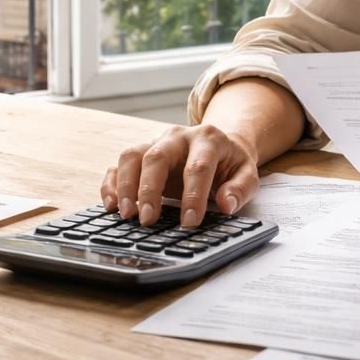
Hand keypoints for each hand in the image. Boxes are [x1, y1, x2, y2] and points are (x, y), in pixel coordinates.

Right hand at [100, 124, 260, 229]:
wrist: (220, 143)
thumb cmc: (230, 163)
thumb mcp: (247, 174)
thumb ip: (240, 189)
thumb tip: (226, 204)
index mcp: (208, 139)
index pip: (198, 166)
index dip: (193, 195)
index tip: (189, 222)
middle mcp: (177, 137)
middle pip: (156, 156)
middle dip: (150, 189)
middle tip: (147, 219)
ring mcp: (156, 142)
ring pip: (132, 155)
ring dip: (125, 185)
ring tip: (127, 214)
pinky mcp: (141, 153)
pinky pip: (118, 164)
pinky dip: (112, 183)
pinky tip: (112, 205)